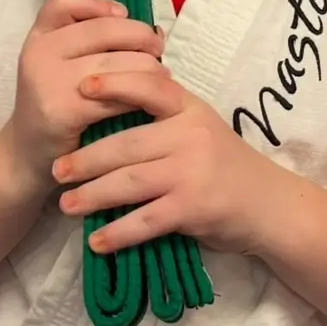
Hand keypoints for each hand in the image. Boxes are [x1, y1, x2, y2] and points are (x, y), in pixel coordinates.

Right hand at [7, 0, 164, 183]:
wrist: (27, 154)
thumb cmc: (57, 104)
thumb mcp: (60, 64)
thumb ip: (90, 42)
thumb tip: (151, 28)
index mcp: (39, 35)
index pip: (64, 0)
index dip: (98, 3)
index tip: (123, 16)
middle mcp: (39, 52)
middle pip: (102, 29)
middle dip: (140, 36)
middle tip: (158, 48)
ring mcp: (47, 80)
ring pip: (115, 62)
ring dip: (148, 68)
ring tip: (161, 76)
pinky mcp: (62, 110)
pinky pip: (114, 96)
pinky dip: (138, 97)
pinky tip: (148, 102)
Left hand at [52, 68, 287, 255]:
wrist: (269, 204)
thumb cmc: (227, 163)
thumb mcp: (201, 127)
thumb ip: (165, 117)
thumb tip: (109, 109)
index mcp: (190, 109)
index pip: (151, 87)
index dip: (116, 84)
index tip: (83, 86)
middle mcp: (190, 136)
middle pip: (126, 144)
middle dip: (87, 159)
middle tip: (57, 168)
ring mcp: (191, 173)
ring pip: (129, 183)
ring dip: (92, 196)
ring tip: (66, 205)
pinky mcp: (192, 209)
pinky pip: (145, 221)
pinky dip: (118, 233)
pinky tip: (97, 241)